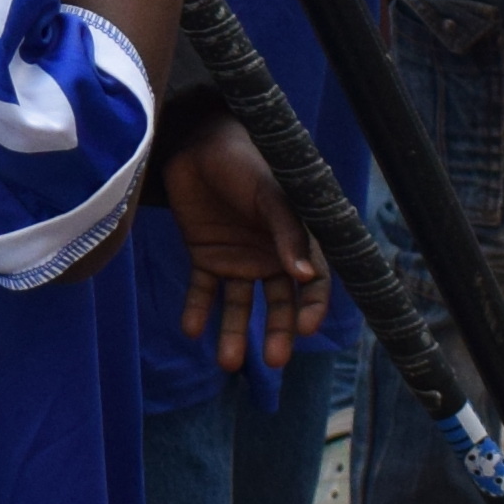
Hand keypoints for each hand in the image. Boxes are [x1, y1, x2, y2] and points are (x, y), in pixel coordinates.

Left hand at [160, 116, 334, 375]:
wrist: (197, 141)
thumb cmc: (246, 162)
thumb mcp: (271, 194)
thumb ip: (287, 231)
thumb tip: (305, 276)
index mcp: (294, 240)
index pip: (312, 283)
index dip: (312, 307)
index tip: (307, 330)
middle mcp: (269, 256)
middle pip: (279, 304)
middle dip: (278, 333)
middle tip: (273, 361)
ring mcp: (236, 258)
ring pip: (240, 306)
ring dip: (235, 333)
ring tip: (227, 361)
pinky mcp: (204, 256)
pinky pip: (202, 291)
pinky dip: (197, 310)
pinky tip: (191, 329)